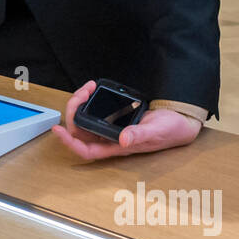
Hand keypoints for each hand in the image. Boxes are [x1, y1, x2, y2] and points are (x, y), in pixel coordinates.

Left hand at [52, 80, 202, 160]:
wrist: (180, 121)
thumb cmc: (170, 131)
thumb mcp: (155, 131)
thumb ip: (139, 135)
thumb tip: (123, 139)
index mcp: (116, 147)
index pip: (86, 150)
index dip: (70, 143)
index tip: (59, 129)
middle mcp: (110, 139)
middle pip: (80, 131)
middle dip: (74, 111)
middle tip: (82, 93)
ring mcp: (111, 128)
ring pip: (85, 119)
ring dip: (80, 103)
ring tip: (87, 88)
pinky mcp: (115, 117)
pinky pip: (95, 110)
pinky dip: (90, 99)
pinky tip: (93, 89)